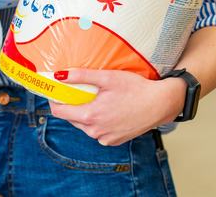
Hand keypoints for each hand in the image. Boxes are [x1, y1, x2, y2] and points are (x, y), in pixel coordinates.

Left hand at [48, 69, 186, 145]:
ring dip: (84, 114)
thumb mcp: (107, 78)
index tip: (55, 92)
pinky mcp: (114, 141)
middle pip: (71, 118)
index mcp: (91, 116)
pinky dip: (97, 122)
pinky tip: (106, 110)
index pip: (59, 112)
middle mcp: (95, 131)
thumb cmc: (135, 88)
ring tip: (94, 100)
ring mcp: (105, 138)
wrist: (161, 104)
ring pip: (84, 126)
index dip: (54, 101)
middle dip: (70, 106)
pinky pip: (97, 132)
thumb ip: (81, 76)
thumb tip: (58, 75)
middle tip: (76, 92)